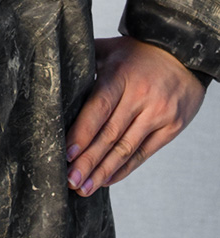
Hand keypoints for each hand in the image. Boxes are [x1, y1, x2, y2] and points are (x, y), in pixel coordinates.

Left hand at [65, 36, 205, 196]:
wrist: (183, 53)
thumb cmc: (139, 53)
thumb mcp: (110, 49)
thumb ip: (85, 63)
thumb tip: (54, 76)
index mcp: (120, 76)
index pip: (98, 109)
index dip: (82, 133)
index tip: (66, 154)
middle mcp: (141, 96)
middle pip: (110, 135)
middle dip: (88, 161)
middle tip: (70, 180)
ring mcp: (158, 113)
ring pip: (126, 148)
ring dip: (103, 171)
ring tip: (84, 188)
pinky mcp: (172, 126)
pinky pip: (144, 153)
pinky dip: (124, 169)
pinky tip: (107, 179)